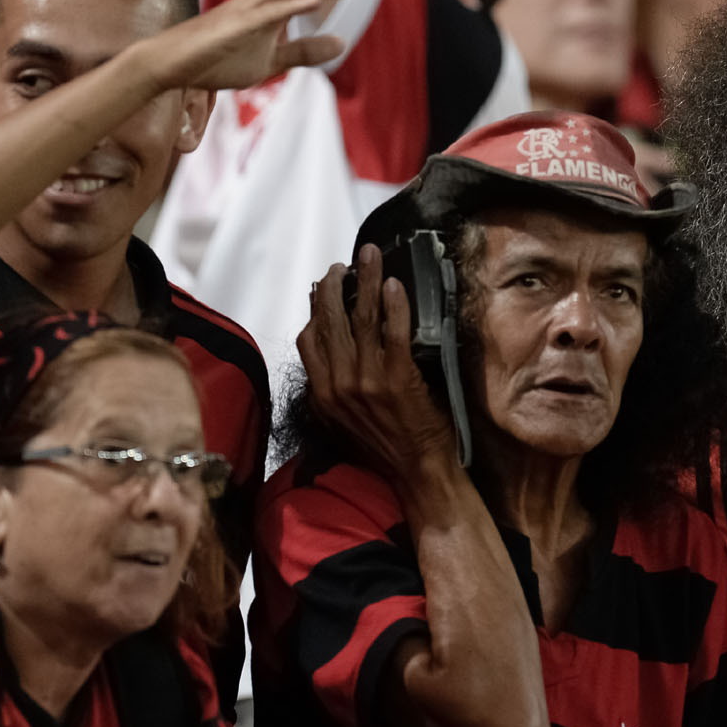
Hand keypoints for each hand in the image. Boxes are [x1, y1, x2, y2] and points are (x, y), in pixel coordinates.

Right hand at [145, 0, 368, 91]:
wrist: (174, 63)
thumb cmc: (218, 58)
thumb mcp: (270, 61)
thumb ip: (304, 51)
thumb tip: (343, 42)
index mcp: (271, 9)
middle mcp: (262, 2)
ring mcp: (248, 11)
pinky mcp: (238, 25)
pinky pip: (269, 13)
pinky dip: (293, 6)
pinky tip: (316, 1)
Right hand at [297, 244, 456, 480]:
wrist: (417, 471)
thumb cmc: (386, 446)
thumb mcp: (344, 420)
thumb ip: (334, 388)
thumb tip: (334, 354)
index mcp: (323, 394)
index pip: (309, 339)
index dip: (315, 309)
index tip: (323, 289)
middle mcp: (339, 384)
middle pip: (330, 320)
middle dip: (335, 284)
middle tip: (344, 264)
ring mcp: (367, 381)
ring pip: (361, 317)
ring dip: (366, 279)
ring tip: (370, 256)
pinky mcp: (397, 379)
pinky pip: (392, 331)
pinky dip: (393, 303)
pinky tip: (394, 284)